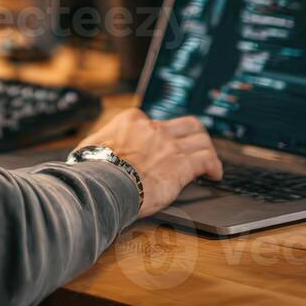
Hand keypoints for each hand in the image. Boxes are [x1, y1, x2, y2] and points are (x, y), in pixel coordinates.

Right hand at [75, 108, 221, 218]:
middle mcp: (153, 128)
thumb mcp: (91, 147)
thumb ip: (103, 143)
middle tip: (196, 146)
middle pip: (185, 124)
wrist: (102, 185)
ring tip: (210, 162)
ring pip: (201, 138)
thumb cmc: (92, 171)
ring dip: (208, 149)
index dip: (163, 136)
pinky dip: (214, 165)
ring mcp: (169, 145)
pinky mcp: (181, 164)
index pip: (154, 122)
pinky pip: (207, 159)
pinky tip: (214, 174)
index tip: (165, 148)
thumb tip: (96, 150)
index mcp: (131, 121)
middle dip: (194, 134)